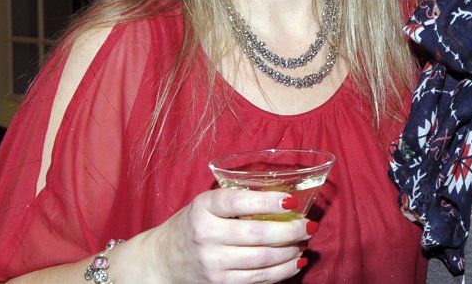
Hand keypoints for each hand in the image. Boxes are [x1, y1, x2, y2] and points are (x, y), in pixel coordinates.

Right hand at [137, 187, 314, 283]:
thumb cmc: (193, 224)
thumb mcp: (206, 205)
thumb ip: (236, 200)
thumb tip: (284, 197)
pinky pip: (258, 279)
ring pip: (262, 259)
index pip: (237, 202)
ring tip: (304, 242)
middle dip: (291, 230)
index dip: (267, 201)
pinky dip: (281, 271)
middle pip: (257, 235)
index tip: (292, 200)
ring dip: (290, 251)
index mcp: (203, 208)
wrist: (162, 260)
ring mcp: (212, 263)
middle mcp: (206, 236)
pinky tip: (295, 262)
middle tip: (309, 224)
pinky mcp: (220, 283)